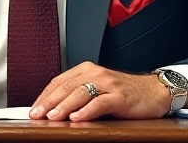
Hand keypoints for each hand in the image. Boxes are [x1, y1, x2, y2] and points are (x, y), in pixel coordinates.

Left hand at [28, 61, 169, 121]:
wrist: (154, 91)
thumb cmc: (124, 93)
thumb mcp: (98, 89)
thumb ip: (78, 95)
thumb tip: (52, 110)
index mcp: (87, 70)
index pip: (59, 82)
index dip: (44, 96)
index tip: (33, 109)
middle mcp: (96, 73)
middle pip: (66, 87)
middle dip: (49, 102)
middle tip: (36, 115)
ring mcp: (108, 84)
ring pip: (80, 93)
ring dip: (64, 106)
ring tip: (52, 117)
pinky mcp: (120, 96)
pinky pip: (100, 102)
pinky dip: (87, 111)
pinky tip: (77, 118)